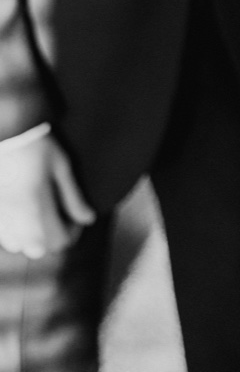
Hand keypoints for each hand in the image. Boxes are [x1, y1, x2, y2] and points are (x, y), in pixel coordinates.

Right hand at [0, 131, 94, 257]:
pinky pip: (4, 236)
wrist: (9, 131)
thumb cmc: (38, 145)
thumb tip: (89, 219)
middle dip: (52, 237)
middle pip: (38, 249)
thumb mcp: (61, 167)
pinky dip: (16, 233)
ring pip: (18, 245)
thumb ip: (74, 196)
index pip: (59, 240)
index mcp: (37, 205)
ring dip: (33, 238)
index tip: (78, 216)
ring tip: (42, 214)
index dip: (73, 232)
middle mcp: (16, 216)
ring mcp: (1, 215)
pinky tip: (23, 212)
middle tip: (60, 215)